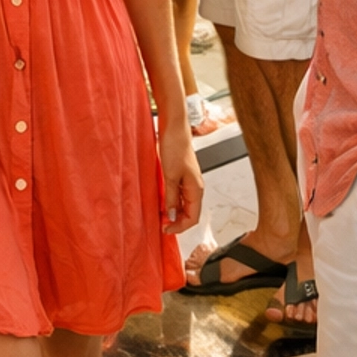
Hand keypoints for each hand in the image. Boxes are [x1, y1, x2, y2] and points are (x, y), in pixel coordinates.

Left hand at [158, 117, 203, 232]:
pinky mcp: (181, 174)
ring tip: (160, 214)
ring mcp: (189, 181)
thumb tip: (172, 216)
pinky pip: (179, 194)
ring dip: (173, 211)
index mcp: (196, 189)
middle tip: (161, 225)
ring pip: (184, 204)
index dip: (180, 227)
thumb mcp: (170, 176)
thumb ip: (172, 198)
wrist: (173, 127)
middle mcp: (195, 187)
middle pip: (189, 213)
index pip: (192, 218)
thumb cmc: (175, 146)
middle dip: (176, 221)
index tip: (166, 230)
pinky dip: (171, 200)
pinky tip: (162, 200)